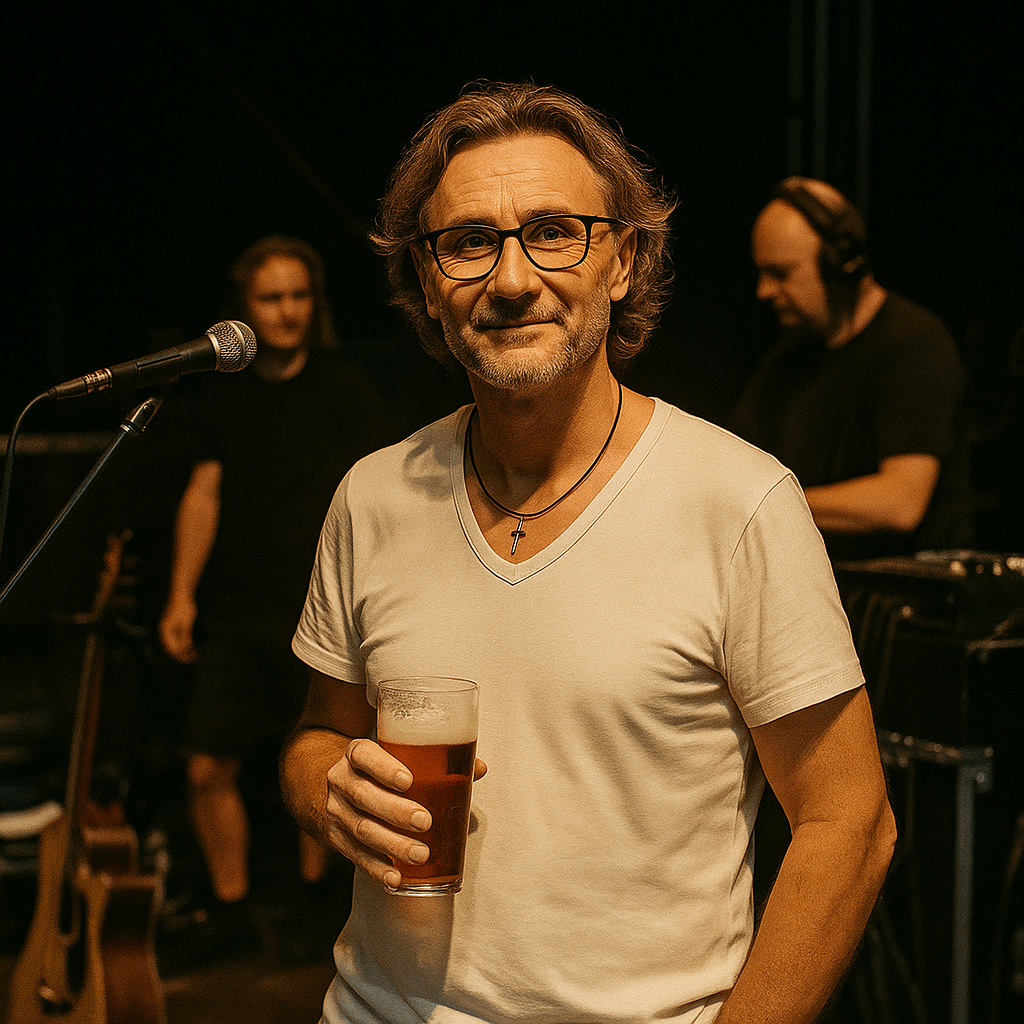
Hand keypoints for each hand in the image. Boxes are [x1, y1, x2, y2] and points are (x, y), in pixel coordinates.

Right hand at [158, 596, 197, 663]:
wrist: (182, 594)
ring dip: (184, 651)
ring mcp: (170, 630)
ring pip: (176, 644)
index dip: (178, 655)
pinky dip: (185, 644)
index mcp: (164, 631)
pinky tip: (193, 648)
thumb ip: (184, 636)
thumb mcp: (186, 623)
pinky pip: (179, 639)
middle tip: (192, 660)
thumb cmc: (183, 607)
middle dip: (181, 655)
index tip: (187, 660)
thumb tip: (184, 649)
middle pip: (172, 647)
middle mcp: (165, 632)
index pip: (169, 648)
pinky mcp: (175, 627)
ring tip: (194, 656)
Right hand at [325, 738, 486, 889]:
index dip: (384, 767)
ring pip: (362, 829)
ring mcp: (336, 811)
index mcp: (357, 754)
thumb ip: (435, 761)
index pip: (364, 756)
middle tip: (424, 821)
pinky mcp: (337, 839)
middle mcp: (341, 781)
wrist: (333, 788)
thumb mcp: (398, 757)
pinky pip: (356, 856)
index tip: (408, 781)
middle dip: (395, 811)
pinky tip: (397, 877)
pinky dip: (378, 869)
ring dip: (392, 844)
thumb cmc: (380, 770)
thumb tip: (479, 768)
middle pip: (364, 796)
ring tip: (421, 854)